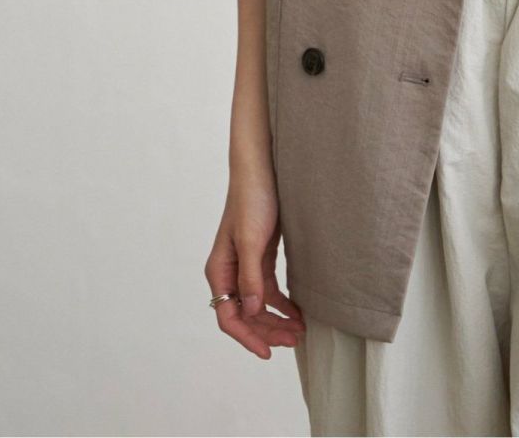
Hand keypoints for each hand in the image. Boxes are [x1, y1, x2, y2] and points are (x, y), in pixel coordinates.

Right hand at [205, 169, 305, 357]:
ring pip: (258, 304)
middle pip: (245, 314)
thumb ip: (250, 277)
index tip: (269, 352)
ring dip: (276, 319)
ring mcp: (244, 264)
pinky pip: (268, 289)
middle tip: (294, 340)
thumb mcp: (252, 239)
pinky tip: (296, 311)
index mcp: (219, 271)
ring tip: (299, 331)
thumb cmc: (253, 198)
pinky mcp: (260, 255)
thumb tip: (250, 311)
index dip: (248, 337)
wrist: (262, 167)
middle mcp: (229, 272)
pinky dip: (281, 302)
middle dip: (268, 330)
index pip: (229, 317)